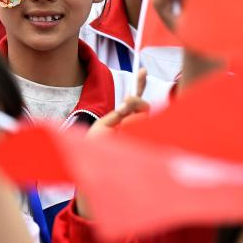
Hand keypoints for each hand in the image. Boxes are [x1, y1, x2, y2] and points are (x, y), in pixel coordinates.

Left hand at [75, 69, 149, 216]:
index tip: (143, 70)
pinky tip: (130, 129)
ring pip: (146, 116)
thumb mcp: (101, 129)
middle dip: (138, 100)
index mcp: (122, 120)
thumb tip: (128, 107)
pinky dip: (140, 124)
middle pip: (145, 106)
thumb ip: (115, 116)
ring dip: (137, 113)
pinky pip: (148, 128)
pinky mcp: (145, 142)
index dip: (139, 84)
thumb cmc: (95, 152)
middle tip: (128, 102)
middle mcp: (133, 126)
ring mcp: (139, 134)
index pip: (134, 102)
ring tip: (123, 121)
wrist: (94, 173)